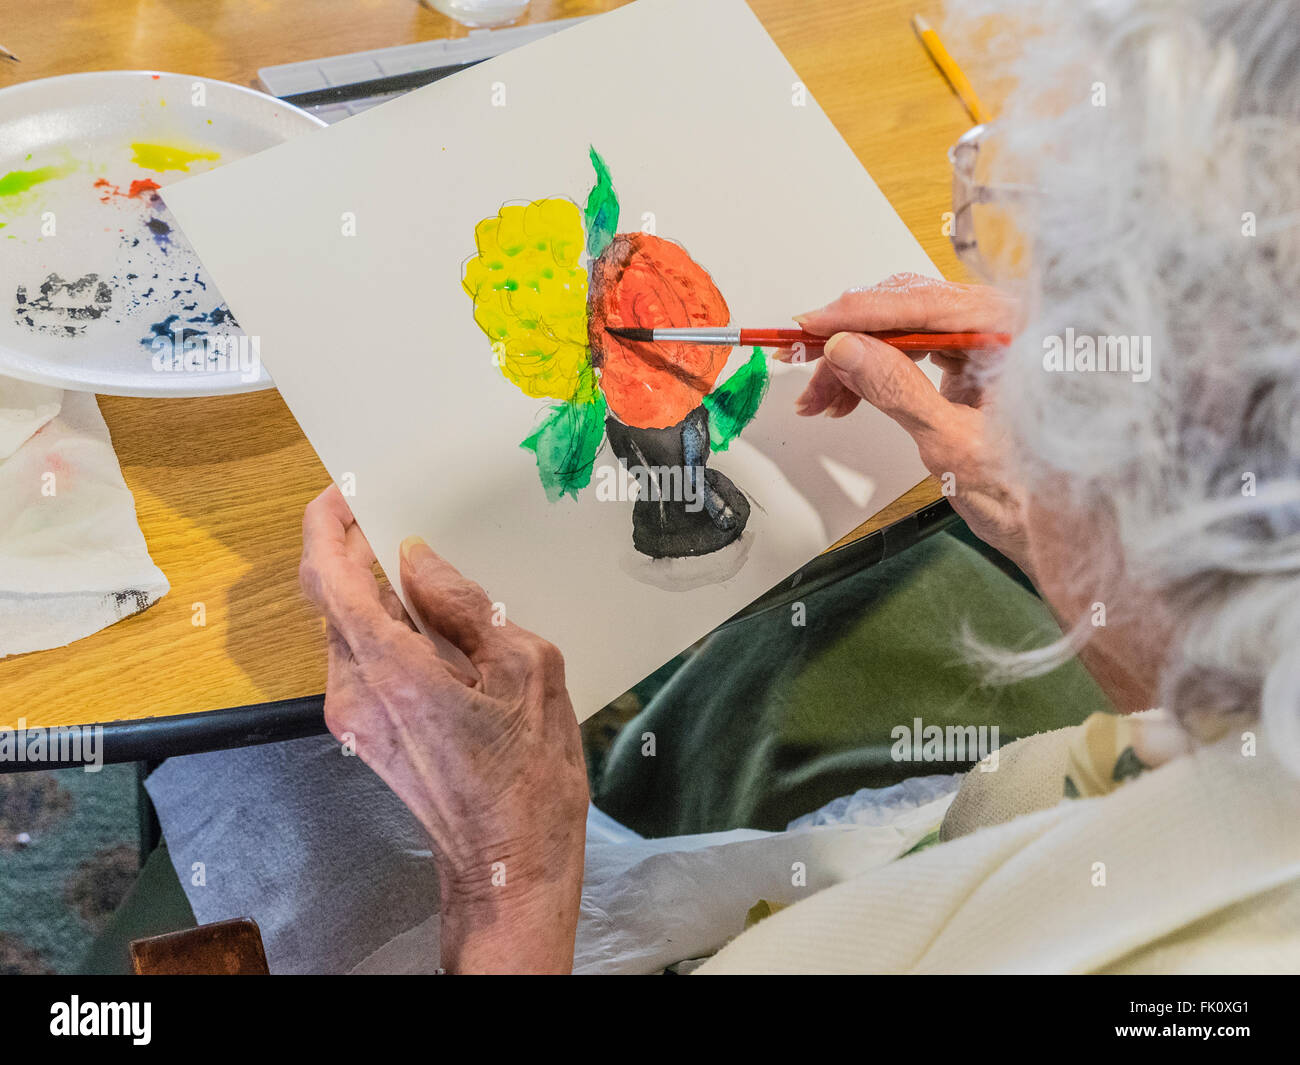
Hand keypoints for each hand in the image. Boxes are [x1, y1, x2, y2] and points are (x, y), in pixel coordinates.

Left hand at [298, 486, 587, 972]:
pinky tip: (433, 621)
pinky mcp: (367, 734)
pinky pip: (363, 659)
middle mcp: (355, 694)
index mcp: (393, 673)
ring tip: (424, 565)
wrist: (512, 864)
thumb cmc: (531, 776)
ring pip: (345, 629)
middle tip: (394, 514)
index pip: (329, 578)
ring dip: (371, 589)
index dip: (325, 525)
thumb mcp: (526, 669)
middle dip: (351, 550)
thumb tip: (420, 562)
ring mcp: (354, 719)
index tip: (346, 490)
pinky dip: (385, 626)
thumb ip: (466, 607)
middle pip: (329, 600)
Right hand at [789, 273, 1033, 579]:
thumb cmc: (1027, 494)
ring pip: (908, 332)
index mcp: (1018, 334)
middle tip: (806, 361)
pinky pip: (917, 351)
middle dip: (852, 340)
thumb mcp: (951, 441)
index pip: (927, 304)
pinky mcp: (975, 365)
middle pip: (913, 311)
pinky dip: (878, 371)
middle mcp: (1007, 329)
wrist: (1057, 531)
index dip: (862, 313)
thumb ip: (897, 387)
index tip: (815, 323)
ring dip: (857, 360)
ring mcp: (991, 346)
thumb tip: (849, 348)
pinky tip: (850, 395)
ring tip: (822, 398)